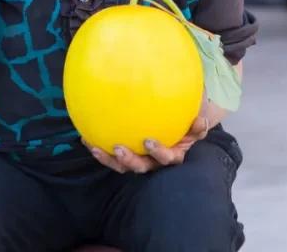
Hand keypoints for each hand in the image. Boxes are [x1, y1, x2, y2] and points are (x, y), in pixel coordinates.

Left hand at [86, 115, 210, 173]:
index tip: (148, 141)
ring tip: (95, 147)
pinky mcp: (127, 157)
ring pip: (124, 166)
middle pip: (143, 167)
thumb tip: (200, 120)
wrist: (182, 124)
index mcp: (175, 154)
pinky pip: (112, 157)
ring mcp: (142, 160)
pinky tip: (86, 138)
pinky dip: (100, 150)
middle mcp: (156, 161)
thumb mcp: (196, 122)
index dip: (158, 153)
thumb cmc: (189, 121)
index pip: (168, 158)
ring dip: (109, 159)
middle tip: (118, 148)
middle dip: (130, 160)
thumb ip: (198, 123)